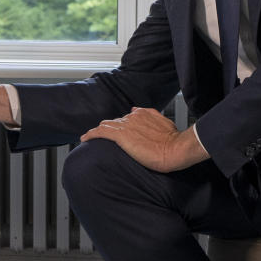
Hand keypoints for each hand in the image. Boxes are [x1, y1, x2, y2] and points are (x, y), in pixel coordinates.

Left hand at [80, 107, 208, 172]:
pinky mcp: (121, 136)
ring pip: (106, 126)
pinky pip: (101, 133)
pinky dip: (91, 134)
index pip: (127, 118)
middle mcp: (132, 116)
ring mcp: (126, 125)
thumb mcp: (165, 124)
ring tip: (89, 137)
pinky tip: (84, 138)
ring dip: (97, 131)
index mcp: (143, 113)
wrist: (176, 149)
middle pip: (115, 122)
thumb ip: (152, 117)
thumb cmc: (173, 141)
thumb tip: (140, 112)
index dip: (121, 125)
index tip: (118, 131)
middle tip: (102, 138)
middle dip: (109, 129)